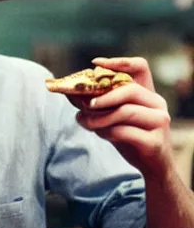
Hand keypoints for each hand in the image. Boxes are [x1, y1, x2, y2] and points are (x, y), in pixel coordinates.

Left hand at [75, 57, 172, 175]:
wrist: (152, 166)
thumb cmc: (130, 136)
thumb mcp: (113, 117)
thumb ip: (97, 104)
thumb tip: (68, 92)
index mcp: (147, 93)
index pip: (140, 67)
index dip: (119, 62)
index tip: (95, 63)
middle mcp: (157, 104)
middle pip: (129, 89)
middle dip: (102, 96)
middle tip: (84, 104)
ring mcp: (159, 122)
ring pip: (125, 111)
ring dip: (98, 117)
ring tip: (83, 121)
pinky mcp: (154, 142)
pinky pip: (124, 132)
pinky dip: (106, 132)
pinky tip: (99, 134)